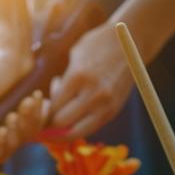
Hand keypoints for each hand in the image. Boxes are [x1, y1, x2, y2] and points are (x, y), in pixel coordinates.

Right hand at [0, 47, 45, 166]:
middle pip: (9, 148)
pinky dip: (39, 113)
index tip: (0, 131)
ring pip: (25, 137)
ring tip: (27, 99)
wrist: (13, 57)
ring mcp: (15, 128)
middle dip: (14, 131)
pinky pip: (38, 125)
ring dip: (28, 120)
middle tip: (14, 113)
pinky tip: (37, 97)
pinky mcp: (30, 121)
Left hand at [46, 22, 133, 138]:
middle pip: (62, 123)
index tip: (43, 104)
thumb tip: (49, 106)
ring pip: (77, 132)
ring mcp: (106, 104)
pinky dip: (80, 126)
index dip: (44, 109)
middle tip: (50, 113)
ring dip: (65, 130)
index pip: (53, 107)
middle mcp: (93, 94)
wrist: (132, 42)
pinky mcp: (114, 110)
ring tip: (60, 119)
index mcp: (78, 77)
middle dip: (52, 121)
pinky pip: (91, 128)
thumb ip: (63, 82)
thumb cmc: (97, 45)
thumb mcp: (75, 56)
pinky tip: (76, 113)